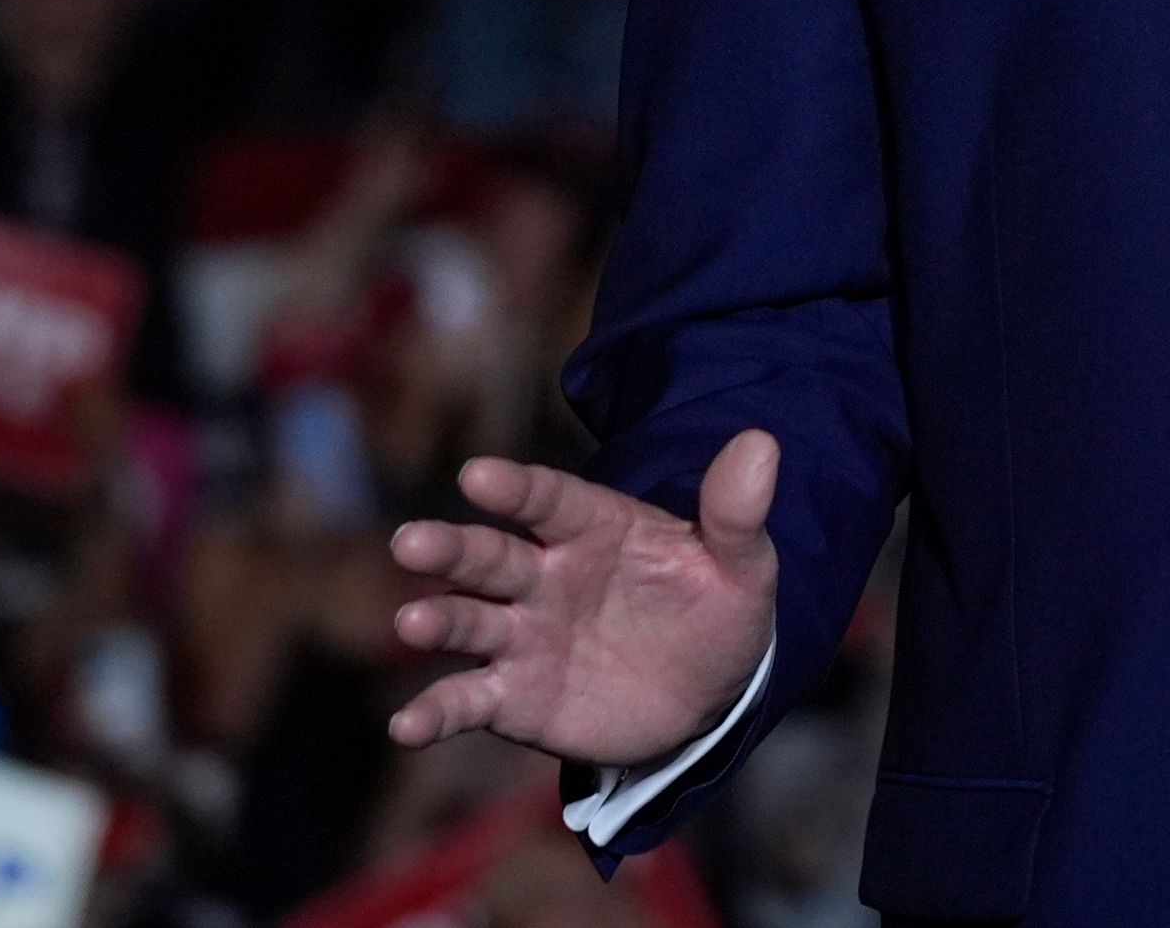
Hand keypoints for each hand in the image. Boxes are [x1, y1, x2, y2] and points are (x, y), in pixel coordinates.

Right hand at [384, 432, 779, 769]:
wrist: (709, 693)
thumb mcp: (742, 565)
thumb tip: (762, 442)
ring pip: (469, 623)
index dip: (515, 488)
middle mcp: (546, 576)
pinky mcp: (514, 698)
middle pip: (490, 557)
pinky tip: (406, 726)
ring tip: (411, 625)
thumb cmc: (717, 610)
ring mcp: (524, 637)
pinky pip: (468, 701)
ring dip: (437, 622)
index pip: (549, 500)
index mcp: (594, 528)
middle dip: (450, 550)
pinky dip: (435, 713)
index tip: (477, 476)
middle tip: (412, 542)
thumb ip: (737, 512)